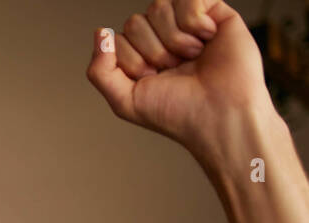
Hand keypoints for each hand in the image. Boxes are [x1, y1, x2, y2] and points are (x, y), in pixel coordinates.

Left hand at [86, 1, 270, 151]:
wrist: (219, 114)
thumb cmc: (177, 112)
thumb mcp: (125, 101)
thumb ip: (100, 71)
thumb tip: (100, 33)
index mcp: (141, 56)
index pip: (117, 39)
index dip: (133, 61)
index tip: (153, 80)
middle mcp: (162, 37)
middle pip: (135, 22)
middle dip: (152, 51)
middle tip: (174, 70)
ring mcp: (186, 23)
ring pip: (158, 7)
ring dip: (173, 39)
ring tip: (191, 57)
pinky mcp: (212, 12)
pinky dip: (194, 22)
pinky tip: (206, 39)